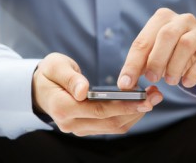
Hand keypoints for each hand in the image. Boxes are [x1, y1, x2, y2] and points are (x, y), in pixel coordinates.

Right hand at [32, 53, 162, 135]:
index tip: (143, 99)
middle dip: (136, 110)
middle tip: (156, 95)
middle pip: (110, 123)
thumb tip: (83, 91)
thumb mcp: (55, 66)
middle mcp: (71, 124)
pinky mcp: (86, 127)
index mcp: (62, 108)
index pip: (98, 111)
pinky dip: (127, 116)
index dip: (123, 106)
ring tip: (152, 98)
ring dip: (135, 115)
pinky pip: (110, 126)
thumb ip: (70, 78)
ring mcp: (79, 128)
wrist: (40, 88)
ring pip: (113, 127)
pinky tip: (138, 104)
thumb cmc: (48, 74)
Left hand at [118, 8, 195, 88]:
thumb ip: (140, 67)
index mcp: (161, 19)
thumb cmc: (174, 56)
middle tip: (152, 79)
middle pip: (166, 36)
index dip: (133, 63)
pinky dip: (193, 73)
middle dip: (156, 60)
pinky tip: (186, 82)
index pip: (143, 41)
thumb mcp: (155, 58)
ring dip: (174, 67)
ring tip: (170, 81)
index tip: (126, 83)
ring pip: (186, 44)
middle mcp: (181, 20)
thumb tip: (125, 84)